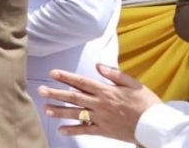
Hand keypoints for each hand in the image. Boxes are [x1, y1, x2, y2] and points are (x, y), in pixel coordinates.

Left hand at [39, 65, 161, 142]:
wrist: (156, 125)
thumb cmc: (146, 102)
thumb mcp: (133, 84)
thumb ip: (114, 74)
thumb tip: (98, 65)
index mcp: (106, 91)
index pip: (82, 82)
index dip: (66, 77)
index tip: (52, 73)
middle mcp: (100, 104)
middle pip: (74, 97)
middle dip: (56, 93)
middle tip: (41, 90)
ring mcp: (101, 118)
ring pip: (76, 113)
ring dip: (60, 110)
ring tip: (46, 108)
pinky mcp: (104, 130)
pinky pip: (86, 130)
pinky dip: (73, 130)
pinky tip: (61, 130)